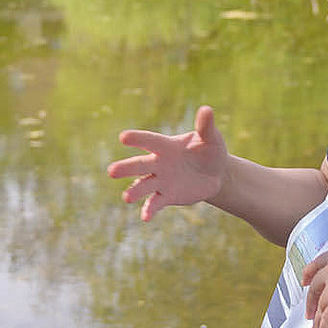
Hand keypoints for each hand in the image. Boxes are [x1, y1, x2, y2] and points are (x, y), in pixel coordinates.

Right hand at [107, 105, 228, 221]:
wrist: (216, 175)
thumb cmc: (210, 151)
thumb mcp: (211, 138)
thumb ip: (206, 126)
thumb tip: (207, 109)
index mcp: (166, 145)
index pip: (149, 141)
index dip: (137, 139)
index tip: (123, 137)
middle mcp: (159, 163)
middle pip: (139, 165)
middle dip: (126, 168)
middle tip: (111, 172)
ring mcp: (161, 180)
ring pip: (143, 185)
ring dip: (134, 191)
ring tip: (126, 197)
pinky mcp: (166, 196)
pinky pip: (155, 203)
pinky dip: (149, 210)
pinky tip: (145, 218)